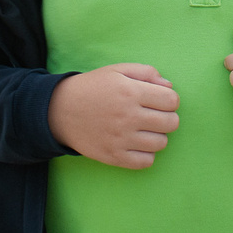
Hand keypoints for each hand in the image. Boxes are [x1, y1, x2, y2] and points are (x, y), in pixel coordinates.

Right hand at [49, 65, 179, 168]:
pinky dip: (146, 154)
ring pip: (162, 143)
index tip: (159, 100)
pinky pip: (146, 162)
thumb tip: (169, 86)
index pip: (172, 100)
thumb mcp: (117, 70)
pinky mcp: (114, 156)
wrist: (60, 110)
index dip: (169, 99)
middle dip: (167, 117)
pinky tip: (137, 144)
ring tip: (143, 129)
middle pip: (171, 123)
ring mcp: (121, 139)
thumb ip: (146, 72)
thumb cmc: (93, 88)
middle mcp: (128, 116)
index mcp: (130, 92)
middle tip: (153, 115)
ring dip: (157, 136)